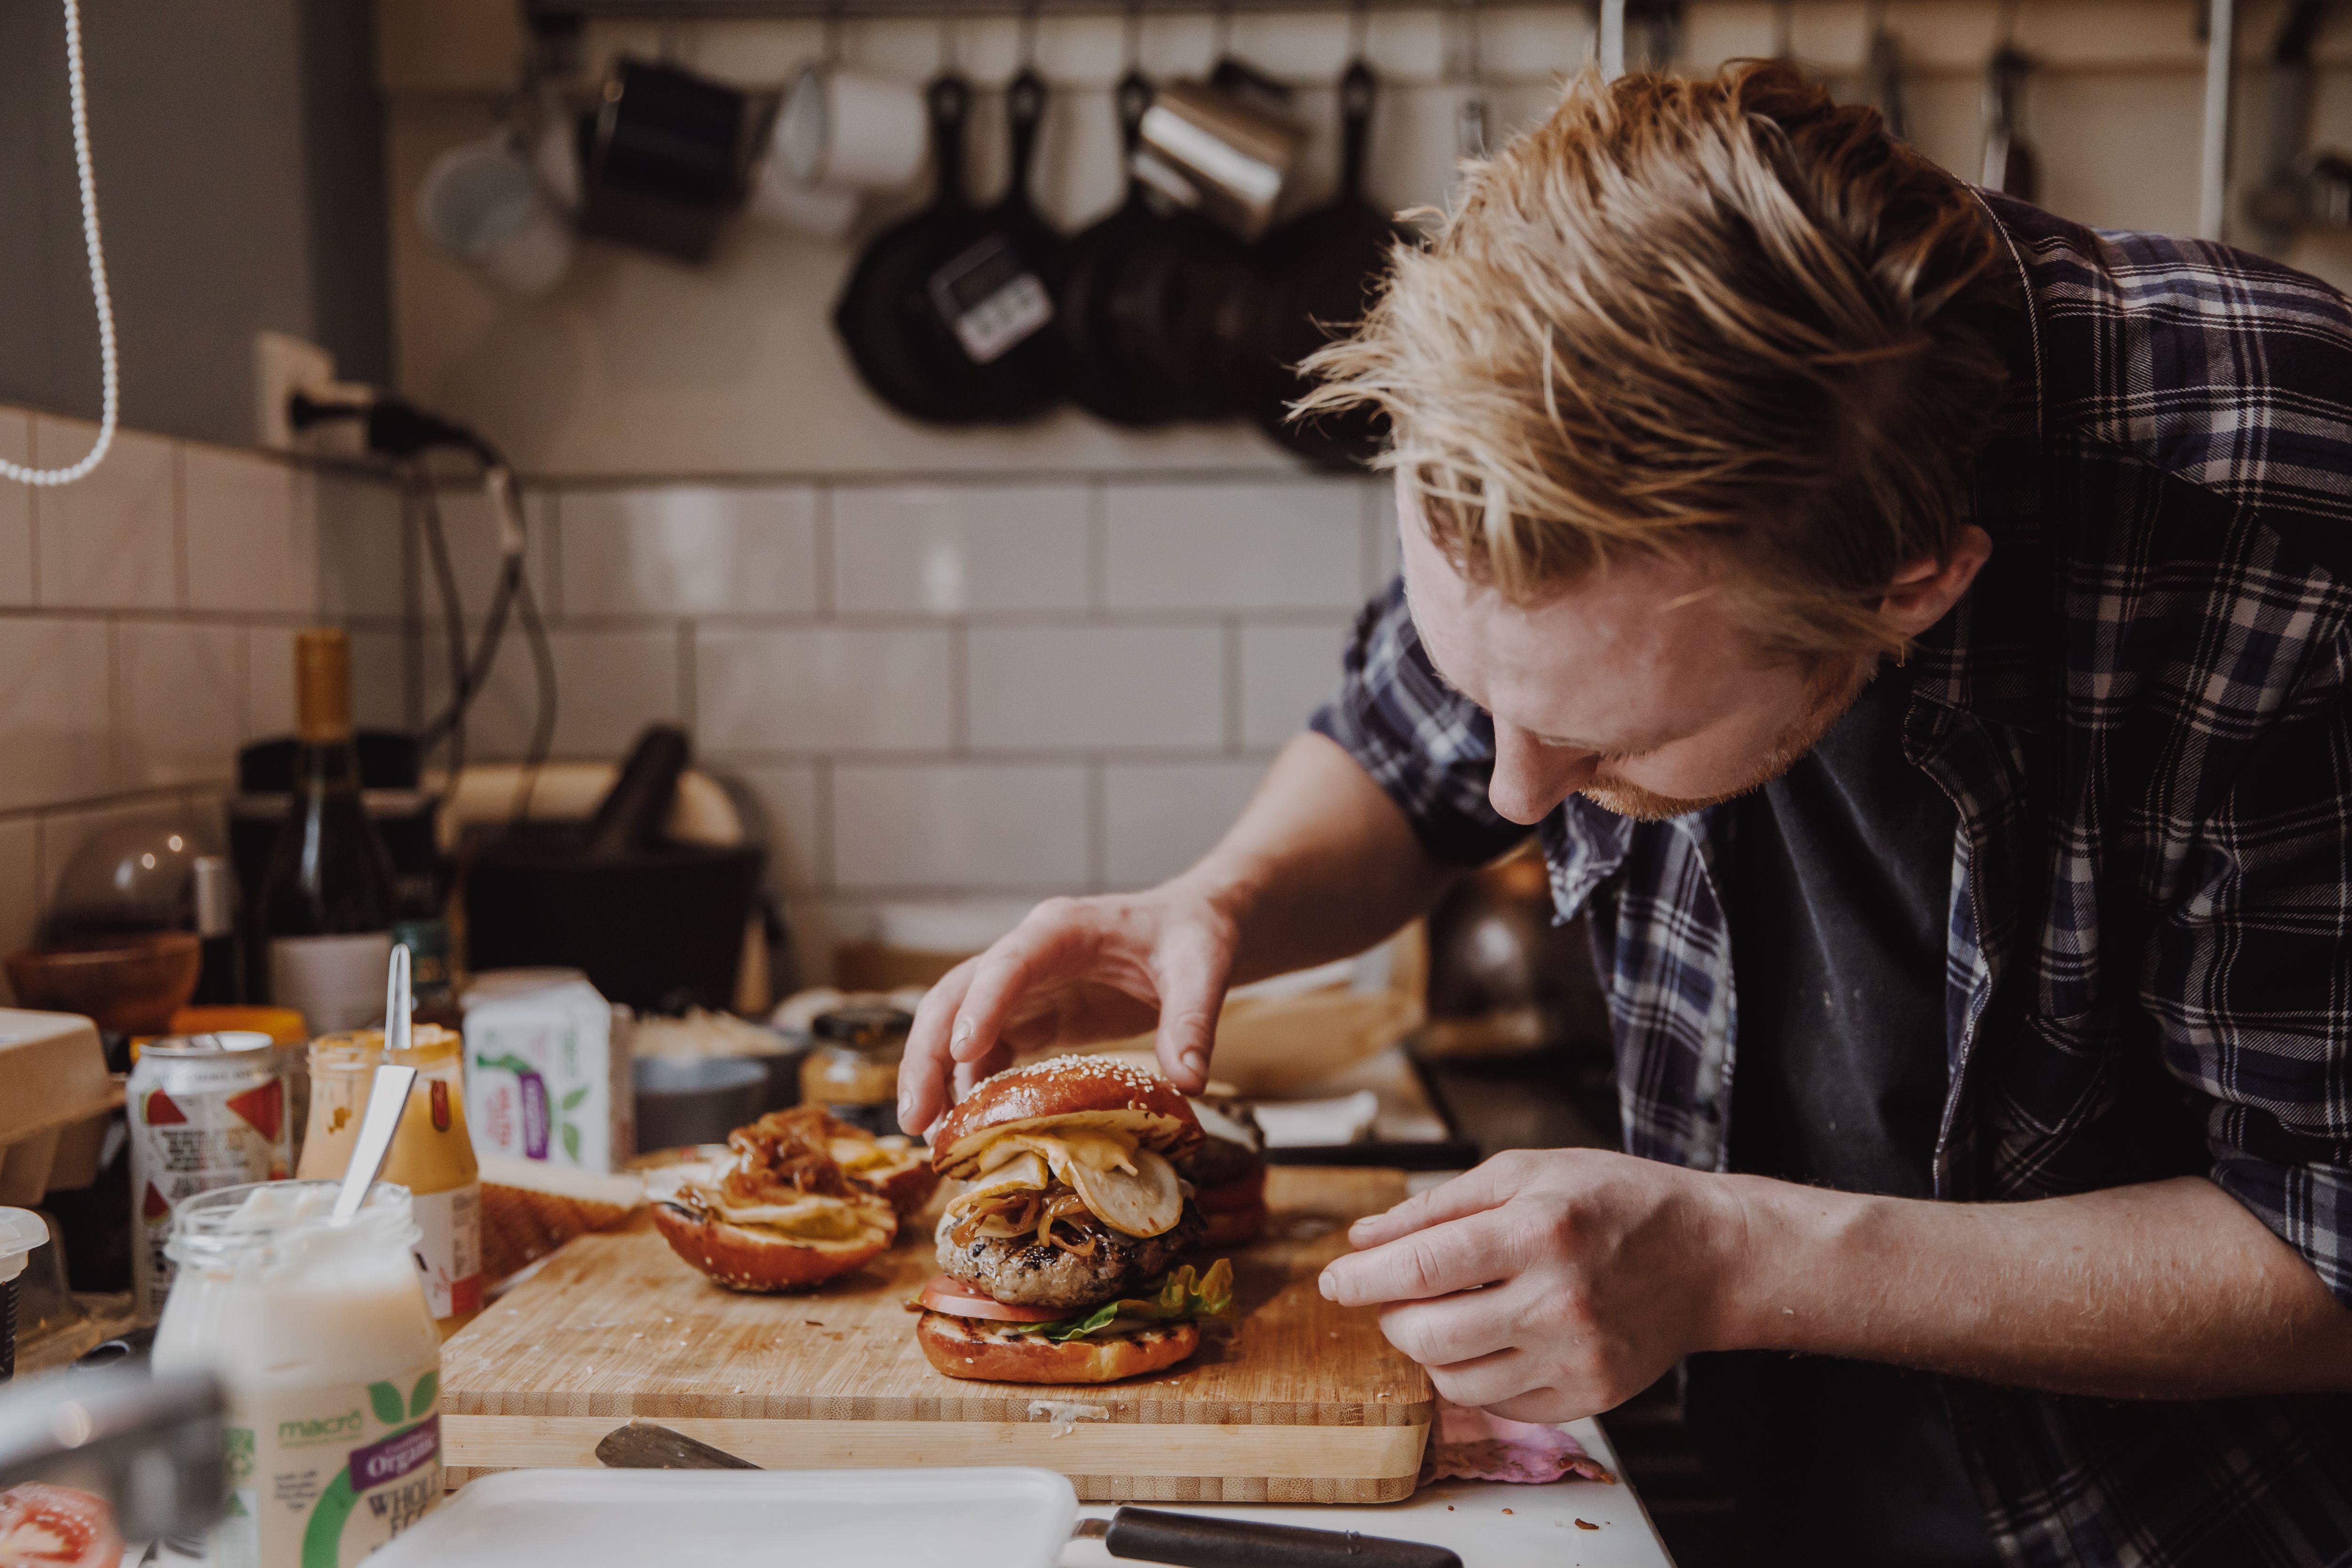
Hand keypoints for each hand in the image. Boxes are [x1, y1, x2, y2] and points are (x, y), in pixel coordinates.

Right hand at [897, 886, 1240, 1134]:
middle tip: (915, 1116)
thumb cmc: (1193, 936)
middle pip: (956, 996)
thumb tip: (1190, 1081)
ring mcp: (1023, 990)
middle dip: (929, 1053)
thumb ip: (1193, 1020)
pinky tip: (964, 1132)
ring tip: (926, 1136)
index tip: (962, 1052)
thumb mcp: (1203, 968)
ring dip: (936, 1078)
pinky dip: (969, 1089)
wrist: (1192, 929)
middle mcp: (1028, 955)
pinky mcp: (1031, 1020)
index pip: (1009, 963)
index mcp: (1063, 931)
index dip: (982, 1005)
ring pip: (957, 1027)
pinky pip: (987, 1054)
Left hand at [1318, 1148, 1748, 1421]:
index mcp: (1538, 1230)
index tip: (1334, 1281)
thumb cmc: (1612, 1202)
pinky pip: (1499, 1403)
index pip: (1420, 1268)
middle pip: (1428, 1335)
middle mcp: (1557, 1300)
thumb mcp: (1525, 1171)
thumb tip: (1363, 1238)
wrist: (1705, 1255)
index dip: (1362, 1279)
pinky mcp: (1588, 1394)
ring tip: (1442, 1315)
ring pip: (1455, 1381)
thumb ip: (1438, 1206)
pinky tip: (1490, 1338)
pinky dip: (1474, 1375)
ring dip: (1427, 1351)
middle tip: (1393, 1297)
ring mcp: (1575, 1355)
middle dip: (1391, 1318)